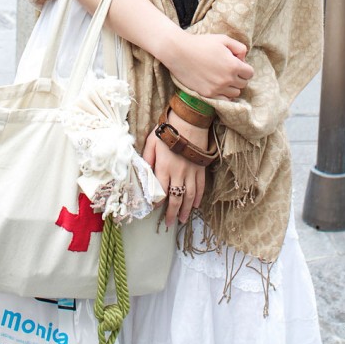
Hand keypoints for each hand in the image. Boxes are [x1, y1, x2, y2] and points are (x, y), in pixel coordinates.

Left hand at [143, 112, 206, 226]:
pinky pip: (201, 186)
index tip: (154, 209)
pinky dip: (199, 197)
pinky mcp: (201, 168)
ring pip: (189, 196)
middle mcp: (178, 173)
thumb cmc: (169, 129)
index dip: (157, 202)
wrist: (190, 120)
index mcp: (164, 168)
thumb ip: (147, 157)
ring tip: (183, 220)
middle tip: (169, 223)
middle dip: (172, 213)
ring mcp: (191, 172)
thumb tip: (143, 171)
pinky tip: (195, 205)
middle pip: (176, 198)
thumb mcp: (151, 141)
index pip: (160, 191)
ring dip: (186, 210)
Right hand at [164, 33, 252, 100]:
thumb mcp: (223, 39)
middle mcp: (227, 79)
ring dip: (232, 86)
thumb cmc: (201, 43)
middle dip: (239, 77)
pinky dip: (224, 94)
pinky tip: (217, 85)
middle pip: (243, 84)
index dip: (245, 67)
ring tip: (222, 77)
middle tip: (228, 69)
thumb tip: (243, 58)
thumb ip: (239, 47)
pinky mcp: (208, 94)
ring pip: (235, 93)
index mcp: (233, 65)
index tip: (237, 64)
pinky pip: (224, 100)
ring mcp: (217, 88)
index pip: (250, 73)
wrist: (179, 52)